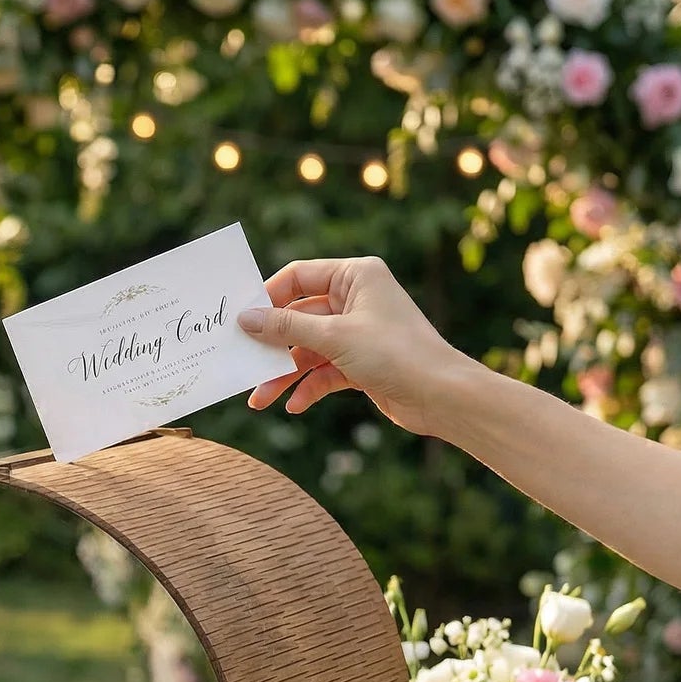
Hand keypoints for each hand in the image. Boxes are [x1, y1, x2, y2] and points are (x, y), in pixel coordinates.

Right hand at [235, 256, 461, 437]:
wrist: (439, 395)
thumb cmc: (394, 353)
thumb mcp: (333, 337)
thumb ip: (286, 328)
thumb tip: (246, 318)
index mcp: (355, 276)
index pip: (299, 277)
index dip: (268, 298)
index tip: (241, 320)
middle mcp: (356, 299)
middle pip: (299, 318)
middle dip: (273, 347)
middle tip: (244, 366)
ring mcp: (357, 332)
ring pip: (308, 350)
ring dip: (284, 374)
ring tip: (260, 400)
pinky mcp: (360, 362)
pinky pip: (324, 371)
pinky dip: (308, 387)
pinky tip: (295, 405)